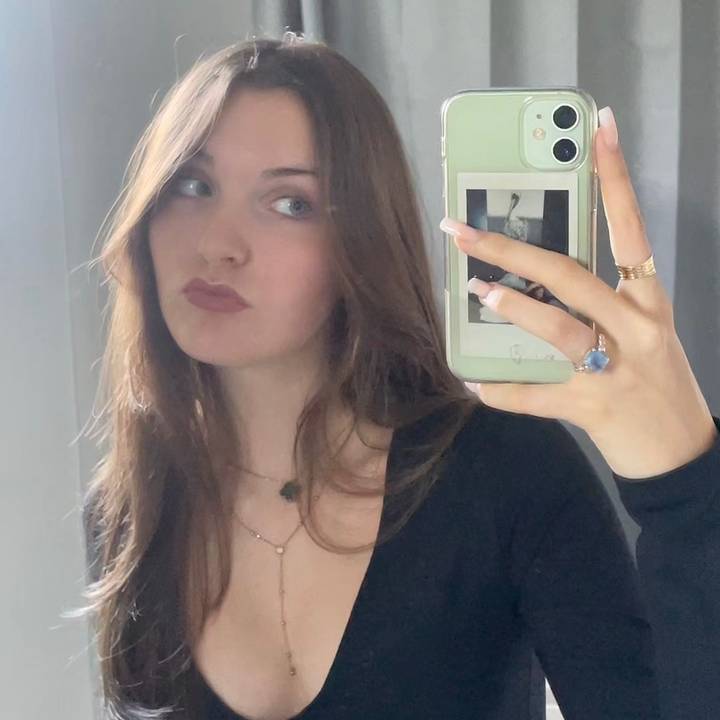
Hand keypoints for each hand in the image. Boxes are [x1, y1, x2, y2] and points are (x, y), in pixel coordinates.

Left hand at [440, 106, 717, 479]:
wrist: (680, 451)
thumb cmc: (656, 380)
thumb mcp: (642, 329)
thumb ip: (601, 300)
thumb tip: (534, 279)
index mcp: (648, 299)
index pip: (631, 228)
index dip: (615, 177)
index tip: (598, 128)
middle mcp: (635, 325)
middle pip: (570, 274)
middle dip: (513, 250)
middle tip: (464, 231)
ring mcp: (613, 367)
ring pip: (558, 326)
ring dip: (513, 307)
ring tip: (476, 290)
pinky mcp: (591, 406)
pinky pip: (537, 396)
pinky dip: (503, 392)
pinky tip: (475, 385)